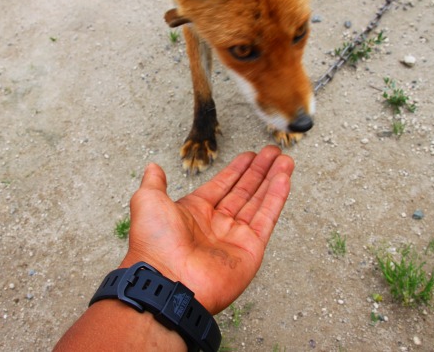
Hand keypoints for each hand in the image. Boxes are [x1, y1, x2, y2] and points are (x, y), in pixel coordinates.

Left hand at [121, 145, 294, 313]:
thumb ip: (155, 183)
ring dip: (273, 180)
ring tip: (285, 160)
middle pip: (244, 191)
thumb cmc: (154, 244)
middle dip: (259, 171)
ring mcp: (234, 237)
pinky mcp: (250, 250)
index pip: (222, 185)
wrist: (167, 281)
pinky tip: (285, 179)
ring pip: (259, 202)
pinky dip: (277, 197)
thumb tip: (153, 167)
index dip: (237, 169)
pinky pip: (267, 218)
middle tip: (273, 152)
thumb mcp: (148, 202)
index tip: (251, 155)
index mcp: (194, 212)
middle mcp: (216, 224)